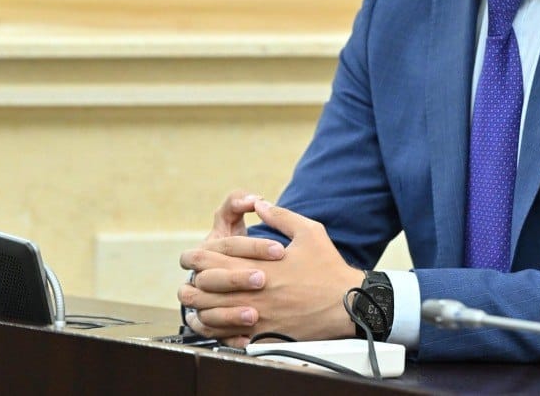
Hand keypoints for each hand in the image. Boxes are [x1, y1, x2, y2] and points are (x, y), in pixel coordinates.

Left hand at [179, 199, 361, 344]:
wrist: (348, 304)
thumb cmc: (328, 268)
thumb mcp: (308, 232)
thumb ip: (280, 216)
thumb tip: (260, 204)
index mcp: (259, 266)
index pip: (212, 260)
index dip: (197, 257)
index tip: (194, 255)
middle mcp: (254, 292)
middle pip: (205, 288)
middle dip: (194, 280)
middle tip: (191, 277)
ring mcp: (257, 317)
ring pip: (212, 314)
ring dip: (200, 305)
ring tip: (197, 300)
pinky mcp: (264, 335)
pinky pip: (229, 335)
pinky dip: (216, 328)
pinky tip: (215, 322)